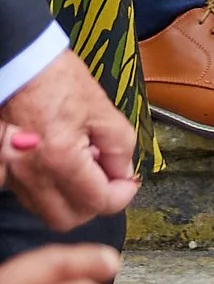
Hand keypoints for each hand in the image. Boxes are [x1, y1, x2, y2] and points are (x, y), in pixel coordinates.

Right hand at [0, 53, 138, 229]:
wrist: (22, 65)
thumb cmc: (58, 79)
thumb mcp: (100, 107)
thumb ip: (119, 145)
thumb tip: (124, 172)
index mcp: (60, 158)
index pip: (97, 201)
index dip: (121, 195)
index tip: (130, 183)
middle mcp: (33, 174)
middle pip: (69, 218)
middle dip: (94, 204)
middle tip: (109, 178)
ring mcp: (15, 176)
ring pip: (48, 212)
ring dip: (73, 199)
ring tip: (86, 165)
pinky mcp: (7, 171)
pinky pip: (32, 198)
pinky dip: (53, 191)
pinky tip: (64, 166)